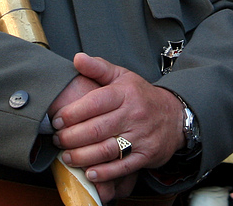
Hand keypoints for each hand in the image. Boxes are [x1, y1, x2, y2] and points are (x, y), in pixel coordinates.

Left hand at [51, 53, 184, 199]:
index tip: (57, 120)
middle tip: (58, 139)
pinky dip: (104, 172)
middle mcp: (134, 114)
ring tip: (67, 156)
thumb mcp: (123, 77)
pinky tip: (89, 173)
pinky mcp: (146, 154)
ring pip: (106, 150)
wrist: (175, 115)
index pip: (95, 102)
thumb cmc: (141, 96)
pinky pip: (122, 167)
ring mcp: (141, 136)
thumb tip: (77, 58)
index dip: (72, 113)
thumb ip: (98, 68)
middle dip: (71, 137)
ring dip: (82, 156)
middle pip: (96, 129)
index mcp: (126, 93)